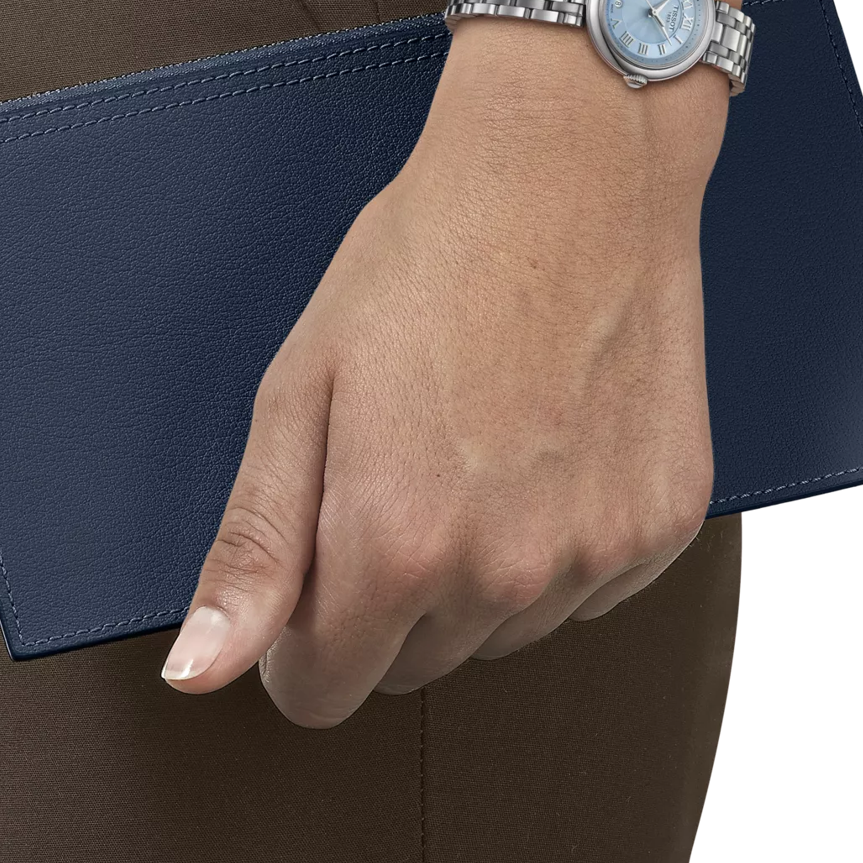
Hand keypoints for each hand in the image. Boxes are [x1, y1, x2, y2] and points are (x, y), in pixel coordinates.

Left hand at [160, 16, 729, 726]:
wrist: (572, 170)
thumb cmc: (425, 259)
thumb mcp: (302, 390)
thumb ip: (254, 549)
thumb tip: (198, 676)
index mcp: (394, 546)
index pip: (321, 693)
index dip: (298, 638)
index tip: (312, 565)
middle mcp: (502, 573)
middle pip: (411, 668)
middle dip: (387, 597)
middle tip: (400, 465)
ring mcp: (595, 552)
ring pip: (502, 633)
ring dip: (478, 573)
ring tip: (479, 444)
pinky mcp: (664, 524)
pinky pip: (586, 590)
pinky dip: (561, 541)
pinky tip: (549, 445)